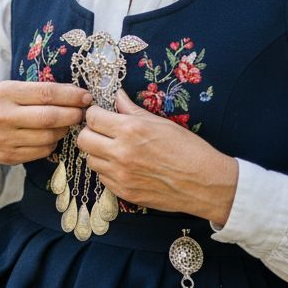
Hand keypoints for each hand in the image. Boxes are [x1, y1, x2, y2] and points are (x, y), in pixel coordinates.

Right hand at [0, 81, 92, 167]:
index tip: (86, 96)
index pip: (46, 94)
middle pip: (50, 117)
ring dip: (64, 130)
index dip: (71, 96)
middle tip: (83, 112)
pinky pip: (43, 151)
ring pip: (49, 137)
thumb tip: (74, 94)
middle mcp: (4, 116)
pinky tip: (51, 136)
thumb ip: (36, 92)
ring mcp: (6, 139)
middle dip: (73, 114)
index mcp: (5, 93)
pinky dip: (53, 143)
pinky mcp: (10, 157)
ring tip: (66, 123)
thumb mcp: (8, 90)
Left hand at [76, 90, 237, 223]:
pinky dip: (108, 170)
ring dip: (98, 152)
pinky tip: (124, 165)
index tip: (102, 115)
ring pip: (90, 159)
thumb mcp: (161, 123)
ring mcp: (120, 175)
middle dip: (90, 132)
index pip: (92, 118)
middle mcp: (121, 153)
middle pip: (83, 139)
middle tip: (103, 132)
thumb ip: (133, 110)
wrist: (205, 184)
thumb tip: (117, 95)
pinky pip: (102, 177)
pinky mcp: (123, 192)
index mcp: (130, 130)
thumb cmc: (188, 149)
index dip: (96, 114)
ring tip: (115, 149)